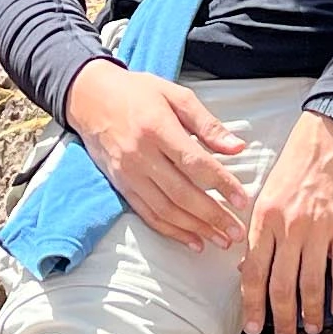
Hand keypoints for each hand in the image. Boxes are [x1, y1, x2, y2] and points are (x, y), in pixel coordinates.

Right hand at [64, 62, 249, 255]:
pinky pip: (148, 214)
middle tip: (237, 232)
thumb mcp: (175, 95)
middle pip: (182, 193)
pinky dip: (171, 231)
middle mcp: (141, 155)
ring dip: (195, 229)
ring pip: (165, 210)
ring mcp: (129, 174)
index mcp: (157, 128)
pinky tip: (193, 241)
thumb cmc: (137, 92)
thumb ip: (207, 124)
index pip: (195, 163)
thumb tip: (237, 148)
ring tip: (221, 241)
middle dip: (213, 216)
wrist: (89, 98)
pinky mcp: (121, 186)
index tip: (242, 200)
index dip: (221, 184)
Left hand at [241, 110, 332, 333]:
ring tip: (310, 330)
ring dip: (309, 313)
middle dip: (280, 317)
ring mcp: (319, 229)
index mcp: (264, 217)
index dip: (252, 304)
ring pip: (311, 283)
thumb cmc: (298, 162)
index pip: (253, 272)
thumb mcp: (267, 191)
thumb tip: (248, 267)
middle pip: (281, 285)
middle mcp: (289, 227)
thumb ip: (259, 230)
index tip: (253, 326)